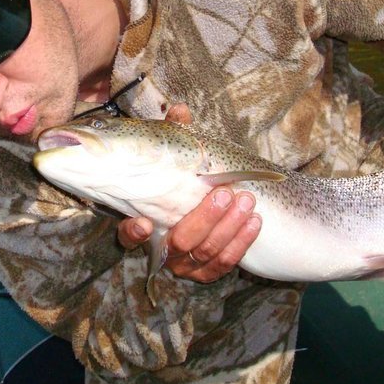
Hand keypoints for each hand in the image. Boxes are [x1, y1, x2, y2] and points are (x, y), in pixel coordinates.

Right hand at [116, 103, 262, 282]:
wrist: (209, 209)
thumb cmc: (184, 181)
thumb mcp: (178, 158)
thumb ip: (175, 135)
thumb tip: (180, 110)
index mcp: (145, 223)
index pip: (129, 237)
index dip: (133, 233)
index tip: (143, 221)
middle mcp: (163, 248)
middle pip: (181, 241)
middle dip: (205, 217)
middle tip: (225, 192)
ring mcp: (185, 265)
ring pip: (206, 252)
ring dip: (229, 226)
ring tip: (247, 200)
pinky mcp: (206, 273)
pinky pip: (224, 264)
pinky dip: (241, 242)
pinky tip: (255, 221)